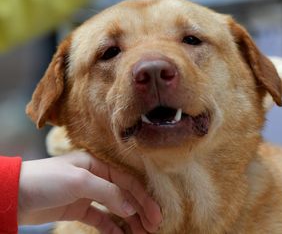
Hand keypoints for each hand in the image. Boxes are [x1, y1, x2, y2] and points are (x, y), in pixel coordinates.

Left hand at [18, 151, 161, 232]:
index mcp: (98, 165)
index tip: (155, 215)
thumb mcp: (80, 181)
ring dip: (129, 220)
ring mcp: (88, 193)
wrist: (17, 194)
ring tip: (142, 233)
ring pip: (115, 207)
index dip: (142, 198)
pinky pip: (100, 218)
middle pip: (124, 194)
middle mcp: (96, 177)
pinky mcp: (79, 208)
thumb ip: (108, 192)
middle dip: (139, 210)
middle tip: (154, 227)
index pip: (127, 181)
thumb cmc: (48, 180)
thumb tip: (131, 206)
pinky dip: (111, 226)